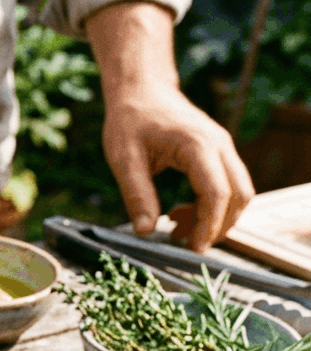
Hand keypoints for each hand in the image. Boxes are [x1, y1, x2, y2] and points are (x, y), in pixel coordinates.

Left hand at [86, 2, 254, 251]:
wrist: (141, 91)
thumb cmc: (130, 120)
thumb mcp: (124, 160)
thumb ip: (136, 195)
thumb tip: (145, 231)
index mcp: (197, 145)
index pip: (216, 192)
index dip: (208, 225)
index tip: (193, 249)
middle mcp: (220, 145)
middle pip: (238, 195)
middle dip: (218, 226)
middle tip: (186, 245)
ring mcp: (223, 147)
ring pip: (238, 192)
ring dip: (215, 218)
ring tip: (176, 228)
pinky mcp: (218, 153)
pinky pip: (228, 185)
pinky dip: (211, 206)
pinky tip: (179, 213)